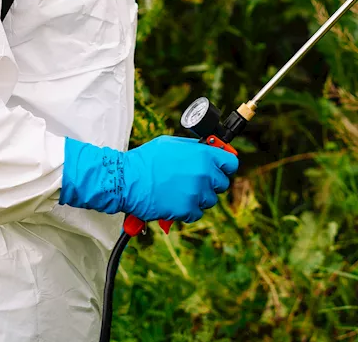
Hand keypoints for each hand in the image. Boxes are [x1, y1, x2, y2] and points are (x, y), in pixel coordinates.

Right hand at [121, 136, 237, 222]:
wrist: (127, 180)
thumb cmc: (146, 160)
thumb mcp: (172, 144)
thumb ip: (193, 148)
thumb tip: (206, 149)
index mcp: (203, 154)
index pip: (231, 162)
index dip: (225, 166)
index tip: (221, 168)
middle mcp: (204, 173)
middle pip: (222, 183)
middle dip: (211, 183)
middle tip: (195, 182)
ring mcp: (197, 193)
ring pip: (210, 200)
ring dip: (198, 198)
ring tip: (179, 191)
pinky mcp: (187, 210)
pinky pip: (196, 213)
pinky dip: (187, 211)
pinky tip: (174, 202)